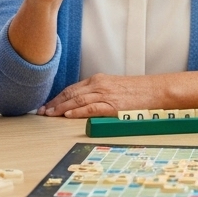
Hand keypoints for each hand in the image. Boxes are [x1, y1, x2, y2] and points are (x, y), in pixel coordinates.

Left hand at [37, 73, 159, 117]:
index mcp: (98, 80)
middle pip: (71, 94)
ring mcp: (106, 95)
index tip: (46, 105)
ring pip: (77, 101)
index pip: (72, 89)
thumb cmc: (138, 91)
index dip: (57, 97)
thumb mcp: (114, 87)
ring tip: (49, 114)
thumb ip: (99, 93)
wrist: (156, 90)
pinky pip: (91, 108)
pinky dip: (78, 112)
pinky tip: (67, 116)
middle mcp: (99, 85)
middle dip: (54, 103)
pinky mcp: (113, 105)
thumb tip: (83, 103)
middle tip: (41, 111)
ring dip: (61, 108)